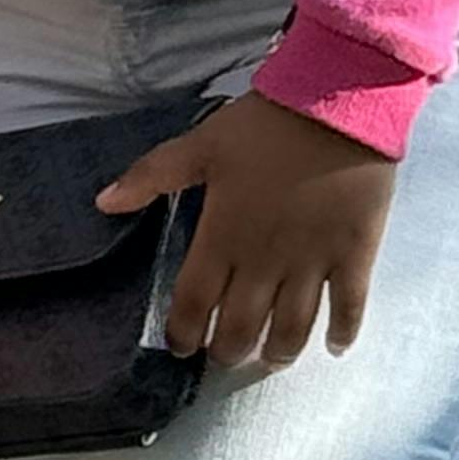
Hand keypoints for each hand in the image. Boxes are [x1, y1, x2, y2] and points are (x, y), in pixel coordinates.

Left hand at [97, 89, 396, 369]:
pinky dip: (342, 331)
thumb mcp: (200, 145)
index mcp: (222, 236)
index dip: (184, 332)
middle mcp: (265, 259)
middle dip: (228, 351)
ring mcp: (313, 260)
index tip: (181, 346)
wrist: (336, 100)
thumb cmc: (264, 125)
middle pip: (242, 326)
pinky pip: (350, 304)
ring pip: (293, 326)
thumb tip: (103, 202)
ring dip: (278, 351)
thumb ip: (151, 177)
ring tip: (270, 359)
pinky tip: (332, 348)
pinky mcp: (356, 252)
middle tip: (224, 356)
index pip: (194, 302)